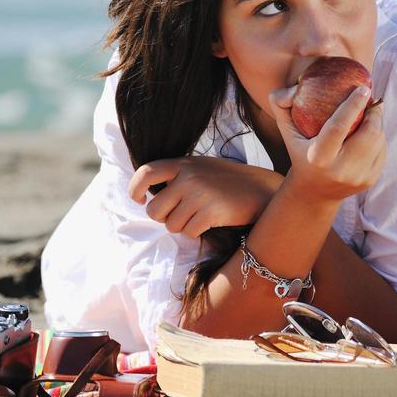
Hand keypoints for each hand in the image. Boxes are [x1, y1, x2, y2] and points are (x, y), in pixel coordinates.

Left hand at [127, 156, 283, 237]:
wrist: (262, 189)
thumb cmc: (227, 182)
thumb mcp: (201, 168)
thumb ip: (177, 175)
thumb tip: (148, 195)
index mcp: (184, 163)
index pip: (146, 172)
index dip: (135, 189)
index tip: (140, 200)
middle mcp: (189, 177)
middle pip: (154, 210)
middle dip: (163, 218)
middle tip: (179, 215)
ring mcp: (200, 194)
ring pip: (171, 225)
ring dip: (182, 226)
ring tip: (199, 216)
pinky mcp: (211, 212)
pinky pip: (189, 232)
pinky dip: (197, 232)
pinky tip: (210, 221)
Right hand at [266, 82, 386, 202]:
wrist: (313, 192)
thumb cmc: (300, 151)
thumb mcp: (287, 131)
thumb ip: (281, 104)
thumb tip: (295, 87)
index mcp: (318, 157)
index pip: (338, 127)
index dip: (353, 105)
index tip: (363, 88)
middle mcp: (340, 171)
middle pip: (368, 135)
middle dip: (374, 112)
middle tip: (371, 98)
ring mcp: (357, 178)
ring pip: (378, 141)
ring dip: (378, 122)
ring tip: (371, 111)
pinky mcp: (370, 181)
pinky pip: (382, 151)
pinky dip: (379, 137)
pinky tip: (370, 131)